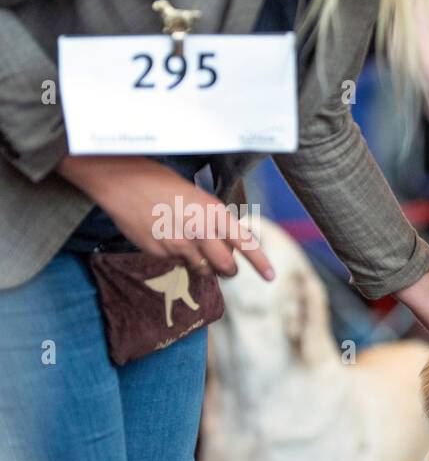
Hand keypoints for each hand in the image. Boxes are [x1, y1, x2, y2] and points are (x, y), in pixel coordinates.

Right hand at [57, 155, 274, 279]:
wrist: (124, 183)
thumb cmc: (164, 184)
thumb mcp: (199, 197)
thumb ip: (214, 222)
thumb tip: (226, 245)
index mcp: (214, 212)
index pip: (245, 243)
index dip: (260, 263)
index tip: (271, 277)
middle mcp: (201, 231)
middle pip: (226, 267)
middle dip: (229, 271)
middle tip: (227, 269)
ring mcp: (180, 245)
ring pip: (203, 270)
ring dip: (205, 267)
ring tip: (193, 247)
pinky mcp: (161, 253)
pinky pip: (178, 264)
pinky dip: (179, 258)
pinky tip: (168, 238)